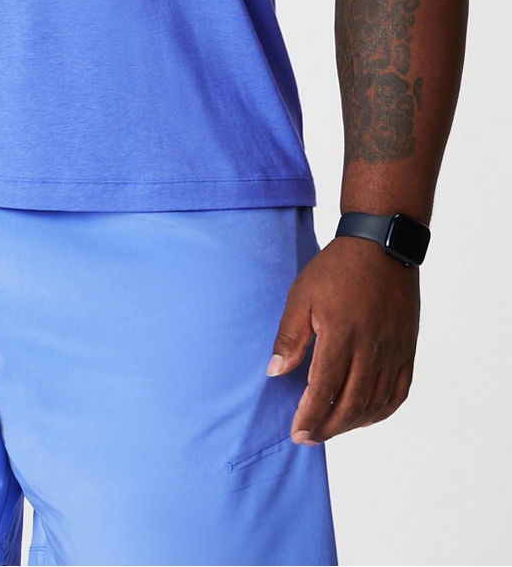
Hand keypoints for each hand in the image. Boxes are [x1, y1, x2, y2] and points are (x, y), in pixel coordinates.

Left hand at [267, 235, 418, 444]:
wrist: (381, 246)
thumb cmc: (336, 269)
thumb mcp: (302, 295)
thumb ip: (290, 337)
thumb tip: (275, 372)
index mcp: (341, 335)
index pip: (324, 389)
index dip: (309, 416)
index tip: (297, 433)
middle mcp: (371, 348)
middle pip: (351, 404)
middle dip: (327, 427)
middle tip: (309, 437)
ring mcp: (393, 351)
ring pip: (375, 403)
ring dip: (352, 423)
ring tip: (331, 427)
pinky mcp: (407, 349)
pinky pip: (399, 393)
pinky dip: (382, 411)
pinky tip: (365, 416)